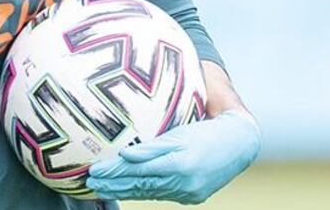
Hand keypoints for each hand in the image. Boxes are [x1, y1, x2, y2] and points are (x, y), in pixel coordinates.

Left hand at [86, 110, 260, 203]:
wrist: (239, 145)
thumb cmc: (206, 132)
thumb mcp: (178, 133)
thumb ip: (151, 147)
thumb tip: (125, 153)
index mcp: (178, 163)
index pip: (137, 169)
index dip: (114, 171)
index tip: (93, 171)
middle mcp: (182, 182)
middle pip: (140, 184)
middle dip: (114, 185)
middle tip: (90, 183)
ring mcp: (188, 192)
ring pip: (149, 192)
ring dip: (125, 191)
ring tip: (103, 189)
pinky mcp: (192, 197)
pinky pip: (161, 194)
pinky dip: (143, 192)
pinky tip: (129, 190)